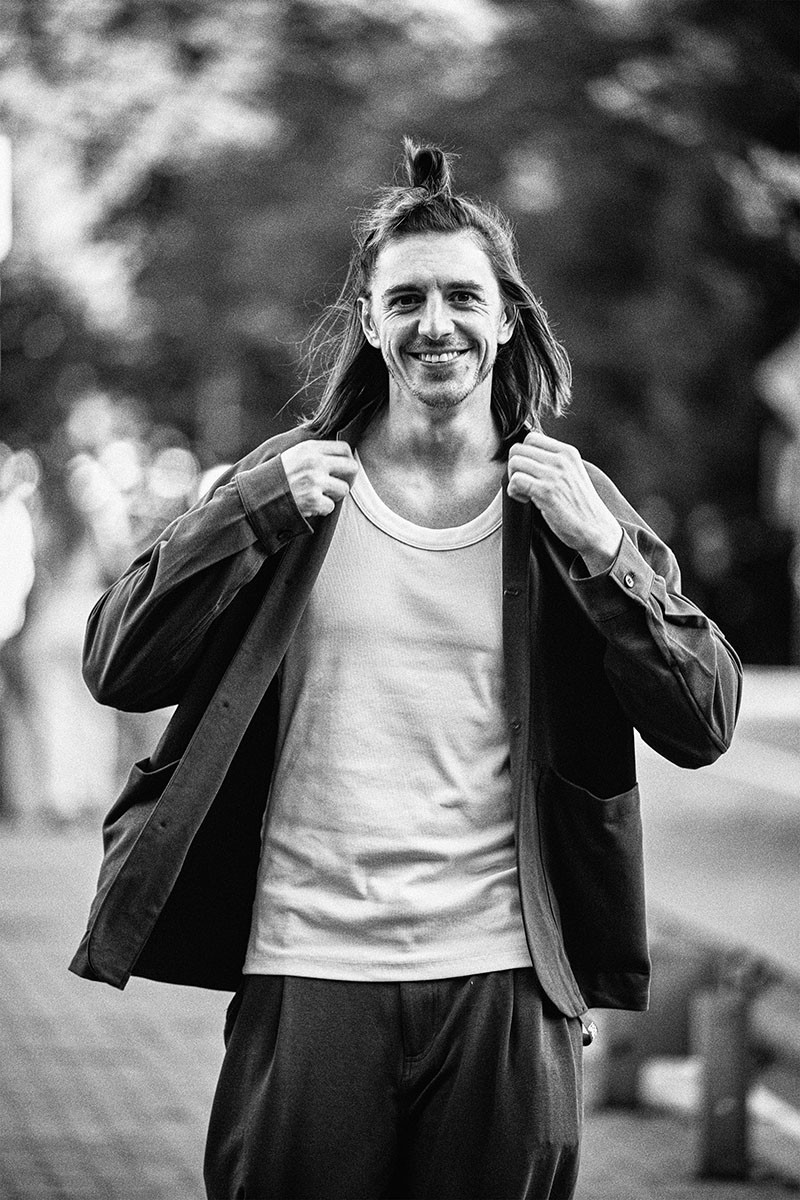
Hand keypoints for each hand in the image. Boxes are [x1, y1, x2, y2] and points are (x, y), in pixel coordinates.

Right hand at [281, 441, 358, 517]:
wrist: (258, 495)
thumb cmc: (277, 476)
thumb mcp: (294, 455)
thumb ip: (315, 453)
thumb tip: (341, 456)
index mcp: (310, 448)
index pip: (344, 449)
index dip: (348, 460)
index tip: (344, 469)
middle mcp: (315, 462)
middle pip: (352, 468)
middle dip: (349, 479)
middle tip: (340, 485)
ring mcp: (315, 481)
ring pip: (343, 489)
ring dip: (334, 496)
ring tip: (319, 496)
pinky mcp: (313, 500)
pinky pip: (330, 507)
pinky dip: (322, 509)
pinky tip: (309, 505)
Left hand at [507, 432, 622, 572]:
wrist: (596, 528)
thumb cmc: (581, 505)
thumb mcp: (572, 473)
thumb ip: (554, 462)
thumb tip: (527, 457)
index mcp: (568, 452)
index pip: (531, 438)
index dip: (524, 455)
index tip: (531, 473)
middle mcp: (561, 459)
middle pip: (518, 449)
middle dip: (515, 467)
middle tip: (524, 484)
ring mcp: (554, 475)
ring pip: (514, 462)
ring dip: (513, 479)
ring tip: (526, 493)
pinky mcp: (546, 492)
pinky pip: (516, 480)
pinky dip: (514, 492)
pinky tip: (526, 501)